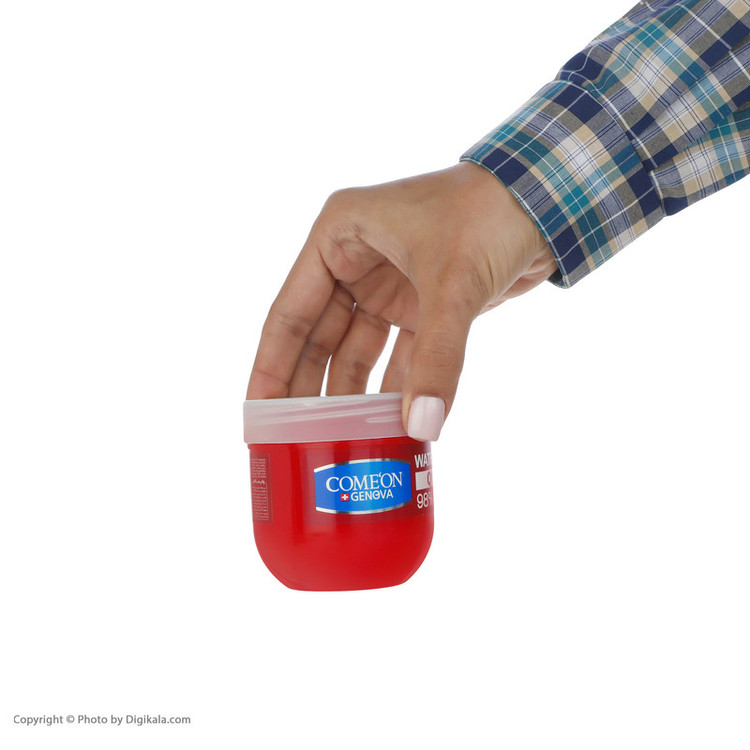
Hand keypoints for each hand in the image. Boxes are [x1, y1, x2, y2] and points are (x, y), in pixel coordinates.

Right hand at [246, 161, 556, 439]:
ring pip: (357, 351)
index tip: (257, 414)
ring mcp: (387, 284)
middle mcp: (355, 260)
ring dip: (353, 394)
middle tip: (293, 441)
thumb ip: (436, 358)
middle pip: (319, 340)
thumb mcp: (452, 284)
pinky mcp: (419, 303)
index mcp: (339, 236)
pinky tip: (389, 423)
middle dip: (309, 390)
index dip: (271, 368)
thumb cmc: (488, 213)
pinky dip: (395, 387)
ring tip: (337, 442)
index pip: (290, 314)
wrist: (548, 199)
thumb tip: (423, 426)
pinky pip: (398, 355)